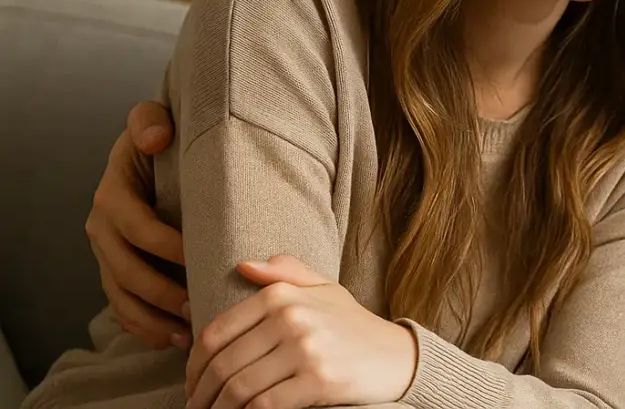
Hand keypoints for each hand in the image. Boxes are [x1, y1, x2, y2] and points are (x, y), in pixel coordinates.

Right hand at [85, 100, 190, 347]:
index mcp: (113, 194)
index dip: (166, 245)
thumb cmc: (161, 139)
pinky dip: (144, 326)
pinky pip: (122, 306)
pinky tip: (171, 339)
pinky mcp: (116, 270)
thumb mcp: (152, 120)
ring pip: (122, 295)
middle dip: (161, 292)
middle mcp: (103, 227)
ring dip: (152, 318)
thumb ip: (149, 121)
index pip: (137, 226)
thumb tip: (156, 135)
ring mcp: (107, 252)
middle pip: (127, 270)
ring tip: (187, 332)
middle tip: (198, 304)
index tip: (200, 256)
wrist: (154, 152)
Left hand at [186, 255, 416, 408]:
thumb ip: (286, 272)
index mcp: (283, 295)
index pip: (216, 333)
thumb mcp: (324, 289)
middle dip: (202, 395)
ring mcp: (306, 349)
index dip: (193, 366)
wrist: (398, 356)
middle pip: (223, 365)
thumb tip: (243, 265)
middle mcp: (291, 317)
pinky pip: (264, 406)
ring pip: (239, 388)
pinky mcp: (319, 381)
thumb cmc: (354, 325)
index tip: (192, 385)